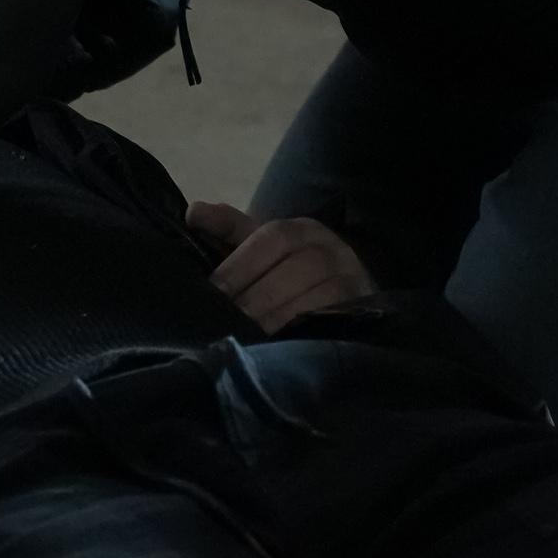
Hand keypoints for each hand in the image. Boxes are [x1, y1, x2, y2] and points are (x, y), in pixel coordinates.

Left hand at [189, 201, 377, 334]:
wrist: (344, 299)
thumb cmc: (289, 274)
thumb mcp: (260, 249)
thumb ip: (228, 230)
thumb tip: (194, 212)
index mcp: (302, 229)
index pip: (273, 237)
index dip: (241, 264)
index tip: (214, 292)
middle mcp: (331, 248)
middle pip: (296, 267)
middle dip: (257, 297)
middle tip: (228, 321)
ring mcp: (353, 279)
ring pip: (319, 294)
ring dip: (280, 317)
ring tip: (250, 337)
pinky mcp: (363, 309)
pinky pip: (336, 317)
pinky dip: (308, 329)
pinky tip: (283, 345)